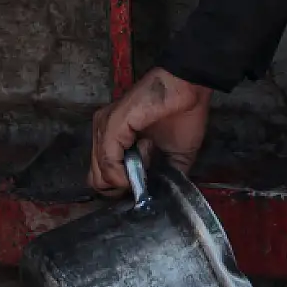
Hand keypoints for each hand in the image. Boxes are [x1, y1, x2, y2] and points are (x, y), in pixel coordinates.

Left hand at [88, 68, 211, 195]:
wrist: (189, 87)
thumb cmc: (183, 114)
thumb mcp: (173, 157)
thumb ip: (161, 177)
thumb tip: (156, 198)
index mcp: (113, 137)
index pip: (102, 176)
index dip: (124, 186)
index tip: (147, 179)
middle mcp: (102, 131)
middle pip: (97, 180)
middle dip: (124, 186)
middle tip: (148, 171)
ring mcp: (104, 127)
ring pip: (100, 176)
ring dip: (128, 177)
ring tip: (150, 156)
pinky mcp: (111, 124)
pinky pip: (108, 163)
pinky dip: (125, 172)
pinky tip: (145, 156)